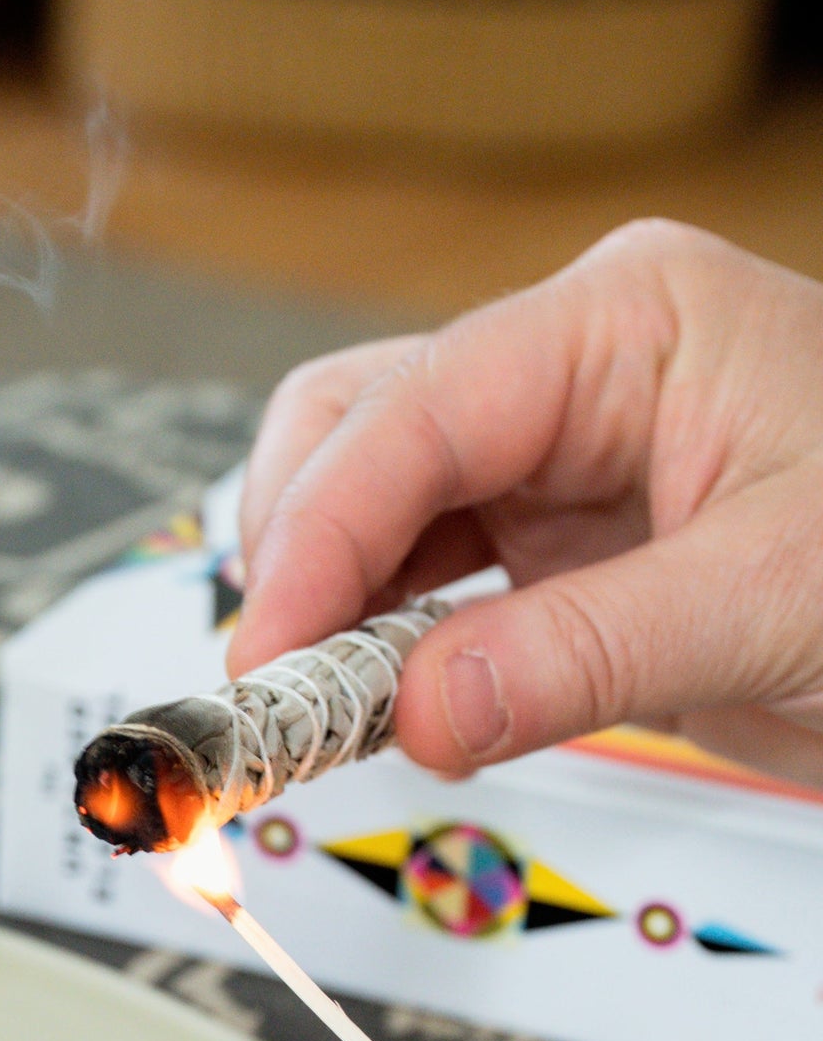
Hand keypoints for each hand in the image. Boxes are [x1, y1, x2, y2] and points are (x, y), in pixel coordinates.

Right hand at [231, 221, 822, 787]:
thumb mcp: (771, 604)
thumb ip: (577, 658)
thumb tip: (415, 713)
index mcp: (633, 324)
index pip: (415, 411)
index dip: (316, 537)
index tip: (269, 659)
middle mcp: (578, 372)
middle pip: (354, 432)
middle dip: (297, 560)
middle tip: (278, 696)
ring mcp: (561, 459)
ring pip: (370, 508)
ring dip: (328, 611)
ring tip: (320, 716)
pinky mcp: (560, 549)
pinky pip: (422, 583)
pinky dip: (379, 649)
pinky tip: (374, 707)